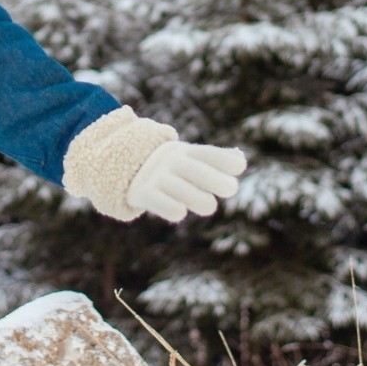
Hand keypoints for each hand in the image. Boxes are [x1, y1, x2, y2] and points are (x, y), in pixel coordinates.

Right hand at [124, 140, 244, 222]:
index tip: (240, 167)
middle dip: (216, 179)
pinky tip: (180, 212)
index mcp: (185, 153)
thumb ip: (214, 159)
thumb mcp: (189, 157)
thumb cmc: (171, 167)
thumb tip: (240, 160)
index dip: (224, 159)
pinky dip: (172, 209)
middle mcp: (172, 162)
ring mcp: (157, 177)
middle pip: (196, 170)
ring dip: (198, 198)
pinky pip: (160, 203)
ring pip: (181, 189)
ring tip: (209, 205)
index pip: (207, 154)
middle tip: (231, 188)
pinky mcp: (143, 193)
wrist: (126, 167)